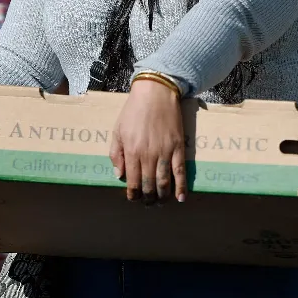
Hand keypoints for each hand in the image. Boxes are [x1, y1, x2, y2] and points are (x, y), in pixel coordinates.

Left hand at [110, 78, 186, 203]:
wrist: (155, 93)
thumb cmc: (133, 110)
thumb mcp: (117, 130)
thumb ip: (116, 153)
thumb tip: (118, 174)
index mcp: (131, 151)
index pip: (132, 181)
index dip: (133, 194)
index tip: (134, 199)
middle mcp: (148, 155)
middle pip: (148, 185)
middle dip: (148, 198)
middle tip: (148, 204)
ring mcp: (164, 152)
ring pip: (164, 182)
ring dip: (162, 196)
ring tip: (161, 203)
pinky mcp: (178, 147)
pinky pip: (180, 171)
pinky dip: (181, 187)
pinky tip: (180, 198)